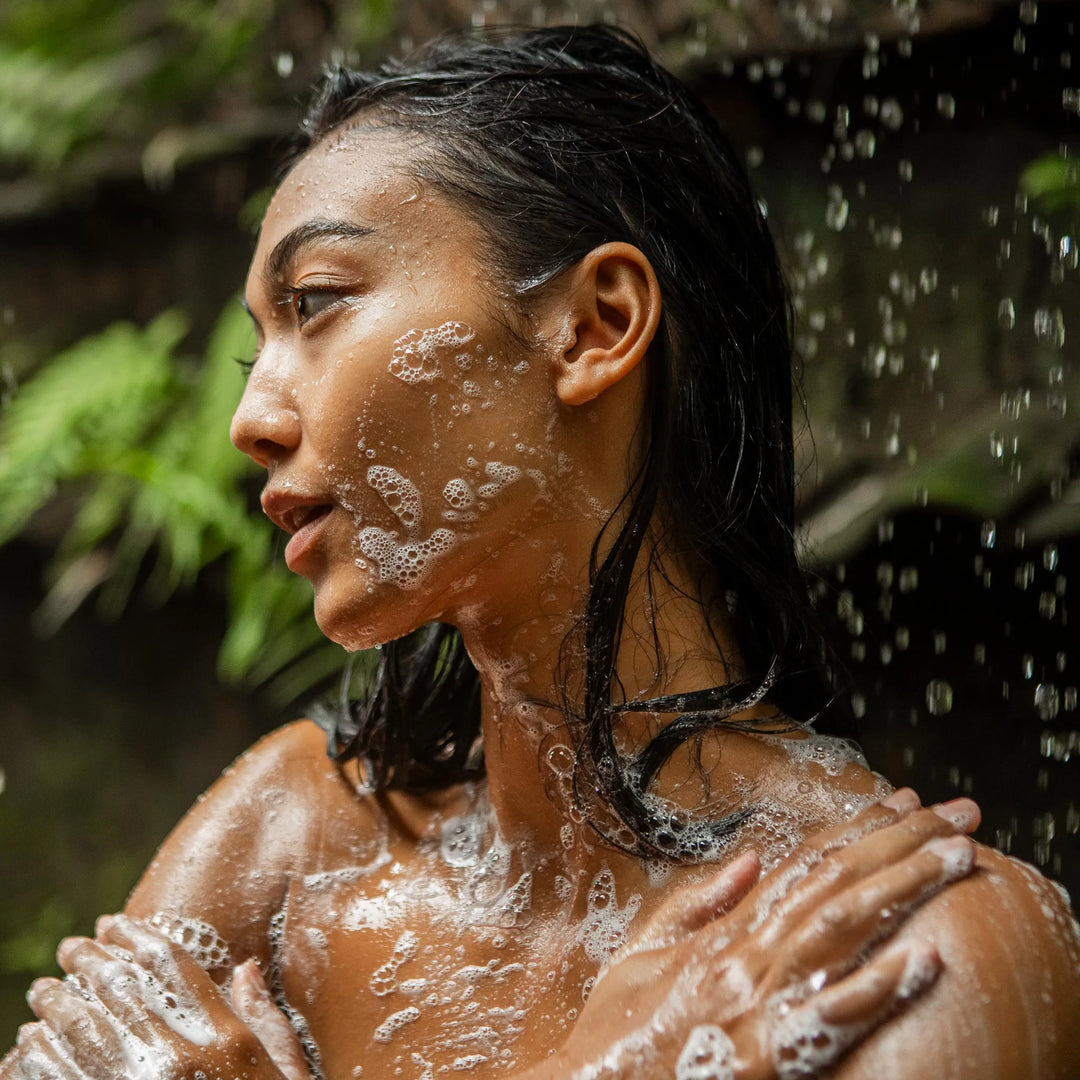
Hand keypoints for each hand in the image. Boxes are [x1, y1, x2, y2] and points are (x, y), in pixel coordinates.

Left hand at [13, 915, 310, 1079]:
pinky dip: (35, 1058)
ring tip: (43, 993)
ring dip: (55, 1005)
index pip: (172, 965)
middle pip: (120, 989)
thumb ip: (266, 1021)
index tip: (112, 924)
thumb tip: (246, 967)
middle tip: (69, 948)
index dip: (137, 937)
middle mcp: (180, 1061)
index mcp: (226, 1040)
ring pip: (81, 1030)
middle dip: (87, 962)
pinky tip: (28, 1046)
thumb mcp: (288, 1074)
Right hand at [545, 790, 979, 1079]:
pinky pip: (831, 1016)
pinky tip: (925, 959)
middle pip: (836, 882)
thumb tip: (753, 859)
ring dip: (904, 888)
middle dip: (901, 842)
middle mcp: (744, 955)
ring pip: (841, 929)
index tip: (901, 799)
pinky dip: (879, 986)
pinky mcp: (766, 1055)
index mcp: (721, 933)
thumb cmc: (616, 1031)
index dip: (856, 827)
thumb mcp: (645, 951)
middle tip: (958, 813)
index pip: (803, 864)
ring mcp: (757, 1002)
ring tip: (959, 858)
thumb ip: (699, 903)